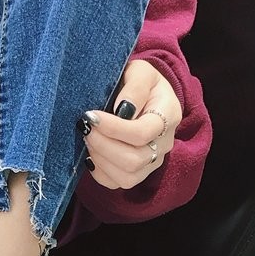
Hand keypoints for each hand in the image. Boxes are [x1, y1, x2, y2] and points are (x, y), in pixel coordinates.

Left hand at [79, 59, 182, 189]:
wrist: (143, 96)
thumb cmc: (139, 83)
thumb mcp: (141, 72)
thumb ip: (135, 86)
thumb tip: (123, 108)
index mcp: (169, 116)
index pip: (142, 133)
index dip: (113, 128)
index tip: (91, 116)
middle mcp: (164, 145)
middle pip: (134, 160)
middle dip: (103, 145)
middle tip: (85, 128)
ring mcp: (151, 163)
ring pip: (126, 177)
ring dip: (100, 159)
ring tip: (88, 139)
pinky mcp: (136, 174)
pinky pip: (115, 183)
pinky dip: (99, 171)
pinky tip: (91, 154)